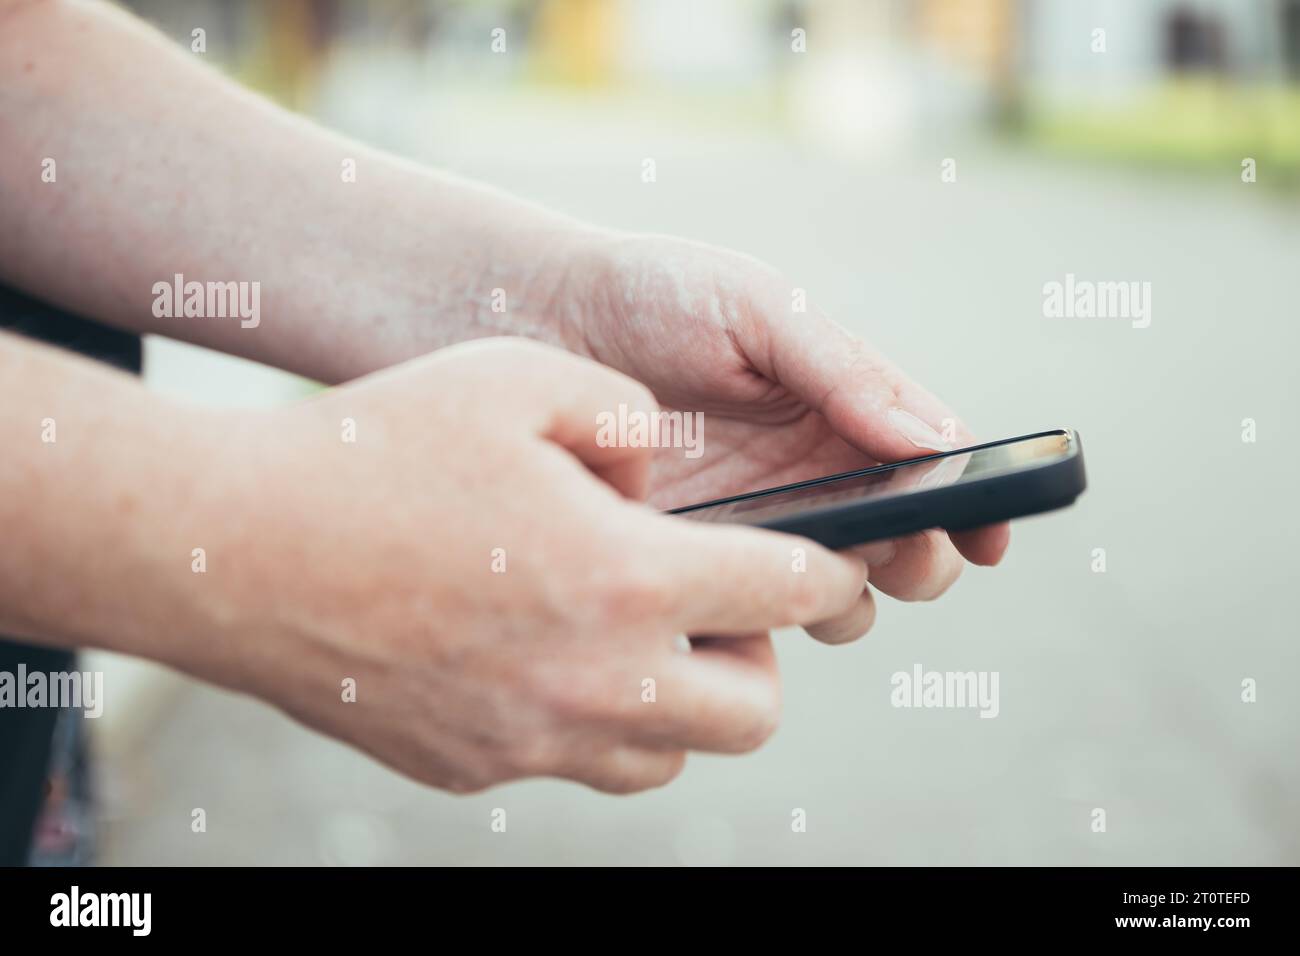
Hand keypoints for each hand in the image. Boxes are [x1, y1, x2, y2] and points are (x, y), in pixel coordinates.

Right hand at [183, 339, 867, 792]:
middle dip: (757, 653)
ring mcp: (532, 740)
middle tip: (706, 598)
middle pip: (755, 712)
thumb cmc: (373, 450)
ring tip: (627, 628)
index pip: (789, 594)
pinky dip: (596, 719)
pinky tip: (542, 651)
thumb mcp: (519, 379)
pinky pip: (580, 765)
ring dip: (681, 697)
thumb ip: (626, 417)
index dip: (821, 569)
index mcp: (624, 579)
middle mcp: (594, 681)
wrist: (229, 551)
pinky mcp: (474, 769)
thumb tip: (661, 475)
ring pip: (671, 754)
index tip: (820, 558)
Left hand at [564, 232, 1010, 641]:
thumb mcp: (761, 309)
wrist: (538, 322)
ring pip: (834, 596)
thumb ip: (847, 373)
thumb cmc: (657, 295)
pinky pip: (746, 615)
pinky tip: (738, 595)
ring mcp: (755, 528)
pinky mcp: (689, 565)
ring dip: (846, 600)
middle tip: (898, 547)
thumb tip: (938, 443)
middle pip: (904, 548)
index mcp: (845, 413)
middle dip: (922, 561)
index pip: (936, 471)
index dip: (978, 508)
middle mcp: (813, 478)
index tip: (990, 536)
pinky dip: (761, 620)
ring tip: (815, 570)